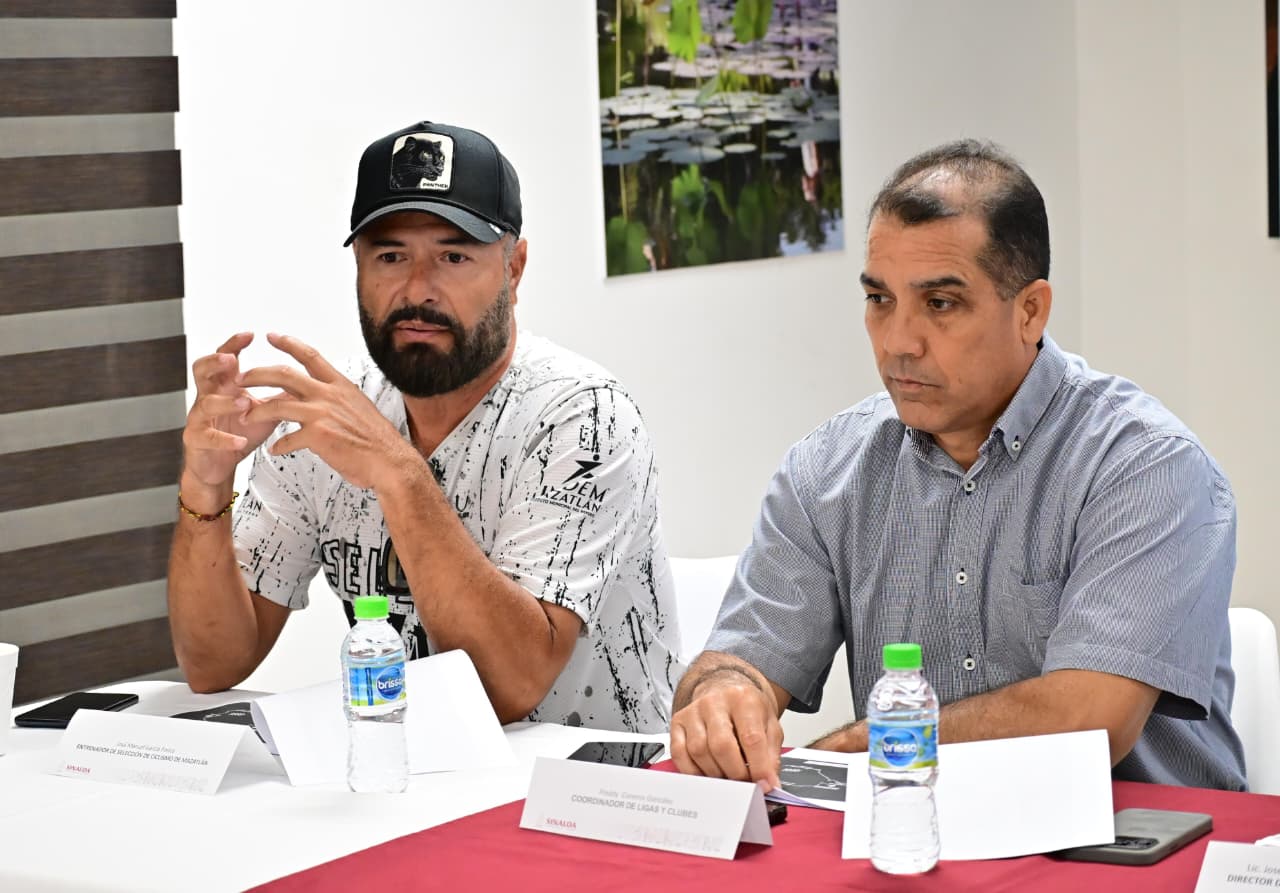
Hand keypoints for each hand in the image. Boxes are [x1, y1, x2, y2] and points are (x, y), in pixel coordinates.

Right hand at [182, 333, 279, 492]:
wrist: (220, 464)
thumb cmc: (240, 433)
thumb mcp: (264, 411)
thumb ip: (280, 395)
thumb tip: (306, 380)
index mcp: (225, 386)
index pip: (226, 358)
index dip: (234, 345)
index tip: (250, 334)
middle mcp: (210, 397)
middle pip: (202, 371)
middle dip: (214, 362)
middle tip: (230, 360)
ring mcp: (200, 418)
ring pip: (206, 404)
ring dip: (226, 402)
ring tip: (244, 402)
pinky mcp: (197, 440)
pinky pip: (207, 436)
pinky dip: (224, 438)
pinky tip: (239, 439)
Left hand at [237, 333, 416, 490]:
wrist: (390, 462)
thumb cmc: (377, 440)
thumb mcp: (358, 408)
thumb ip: (336, 400)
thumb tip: (322, 399)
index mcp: (340, 385)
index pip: (310, 356)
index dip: (289, 344)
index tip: (272, 336)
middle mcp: (329, 394)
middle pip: (284, 374)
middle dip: (257, 373)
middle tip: (241, 377)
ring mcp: (322, 414)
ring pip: (278, 404)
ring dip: (257, 411)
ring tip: (246, 417)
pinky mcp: (318, 436)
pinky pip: (288, 439)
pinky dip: (279, 445)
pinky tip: (275, 450)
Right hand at [669, 672, 782, 789]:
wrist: (725, 691)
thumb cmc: (747, 709)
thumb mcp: (770, 725)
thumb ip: (772, 755)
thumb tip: (768, 783)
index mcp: (742, 699)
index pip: (751, 738)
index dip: (759, 768)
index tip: (765, 785)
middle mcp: (714, 702)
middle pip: (721, 746)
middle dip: (736, 773)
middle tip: (746, 784)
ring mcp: (693, 712)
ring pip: (699, 751)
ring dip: (716, 774)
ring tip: (728, 777)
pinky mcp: (678, 722)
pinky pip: (679, 754)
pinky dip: (693, 772)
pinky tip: (707, 773)